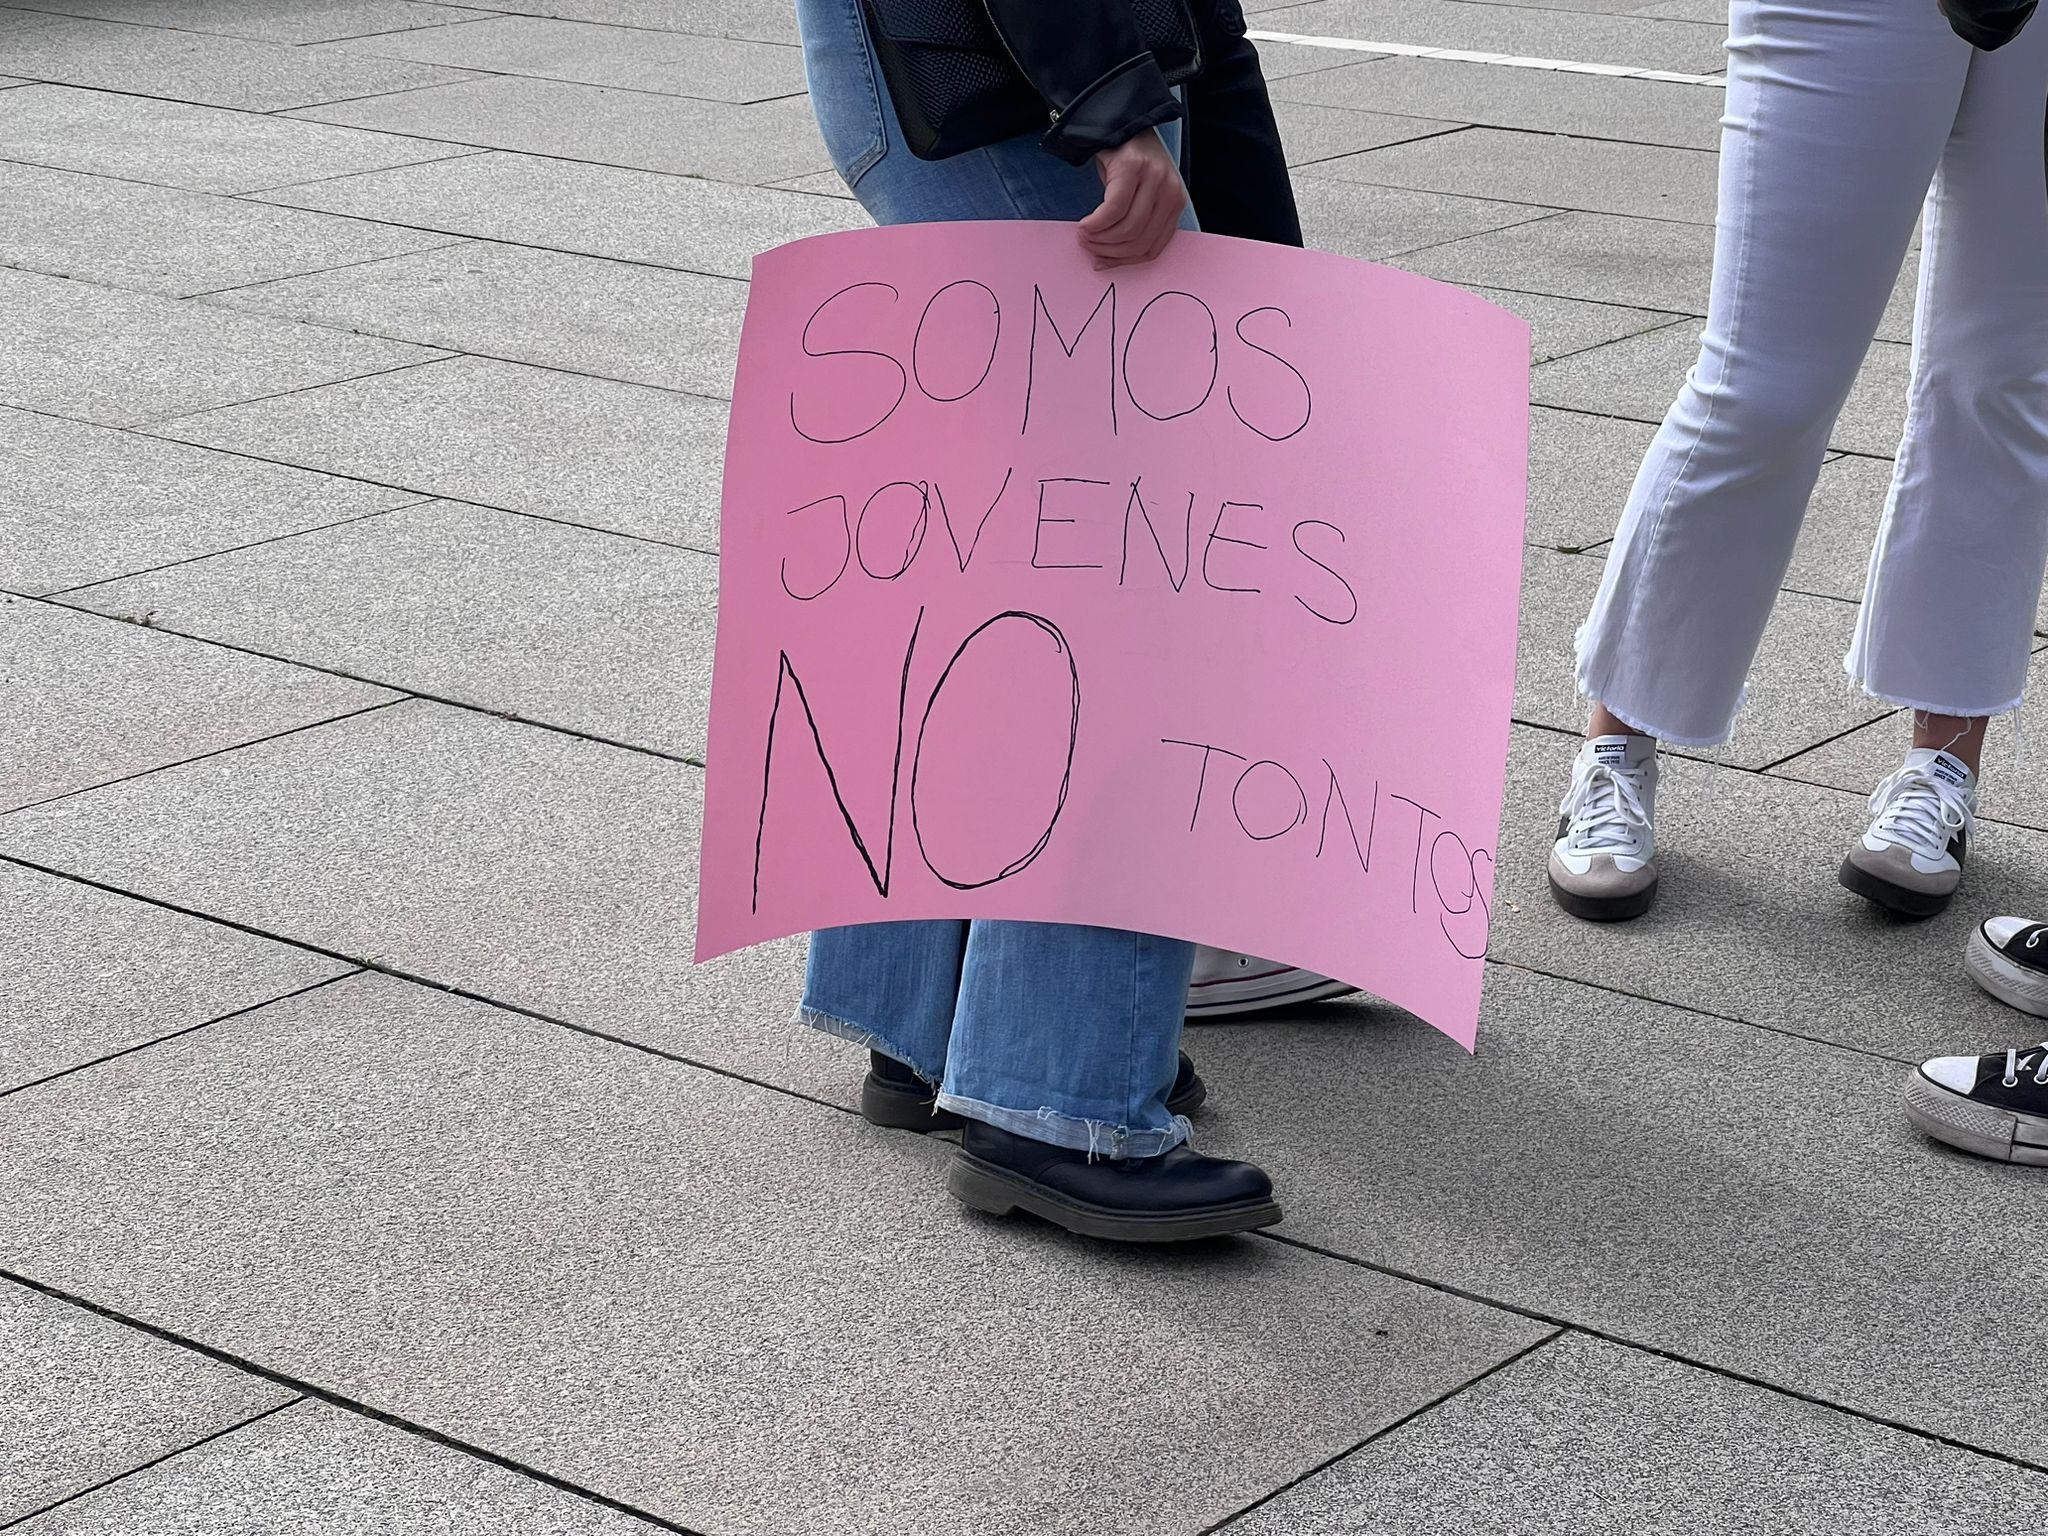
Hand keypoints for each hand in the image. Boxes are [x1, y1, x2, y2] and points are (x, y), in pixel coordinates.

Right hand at [1079, 130, 1187, 269]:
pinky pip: (1113, 210)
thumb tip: (1111, 257)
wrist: (1120, 123)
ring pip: (1127, 229)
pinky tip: (1084, 224)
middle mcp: (1170, 191)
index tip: (1103, 262)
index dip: (1125, 261)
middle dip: (1109, 251)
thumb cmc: (1127, 162)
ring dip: (1100, 239)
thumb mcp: (1140, 195)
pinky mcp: (1132, 168)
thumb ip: (1135, 222)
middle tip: (1088, 247)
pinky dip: (1095, 224)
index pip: (1154, 247)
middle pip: (1139, 240)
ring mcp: (1153, 178)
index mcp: (1175, 203)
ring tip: (1084, 235)